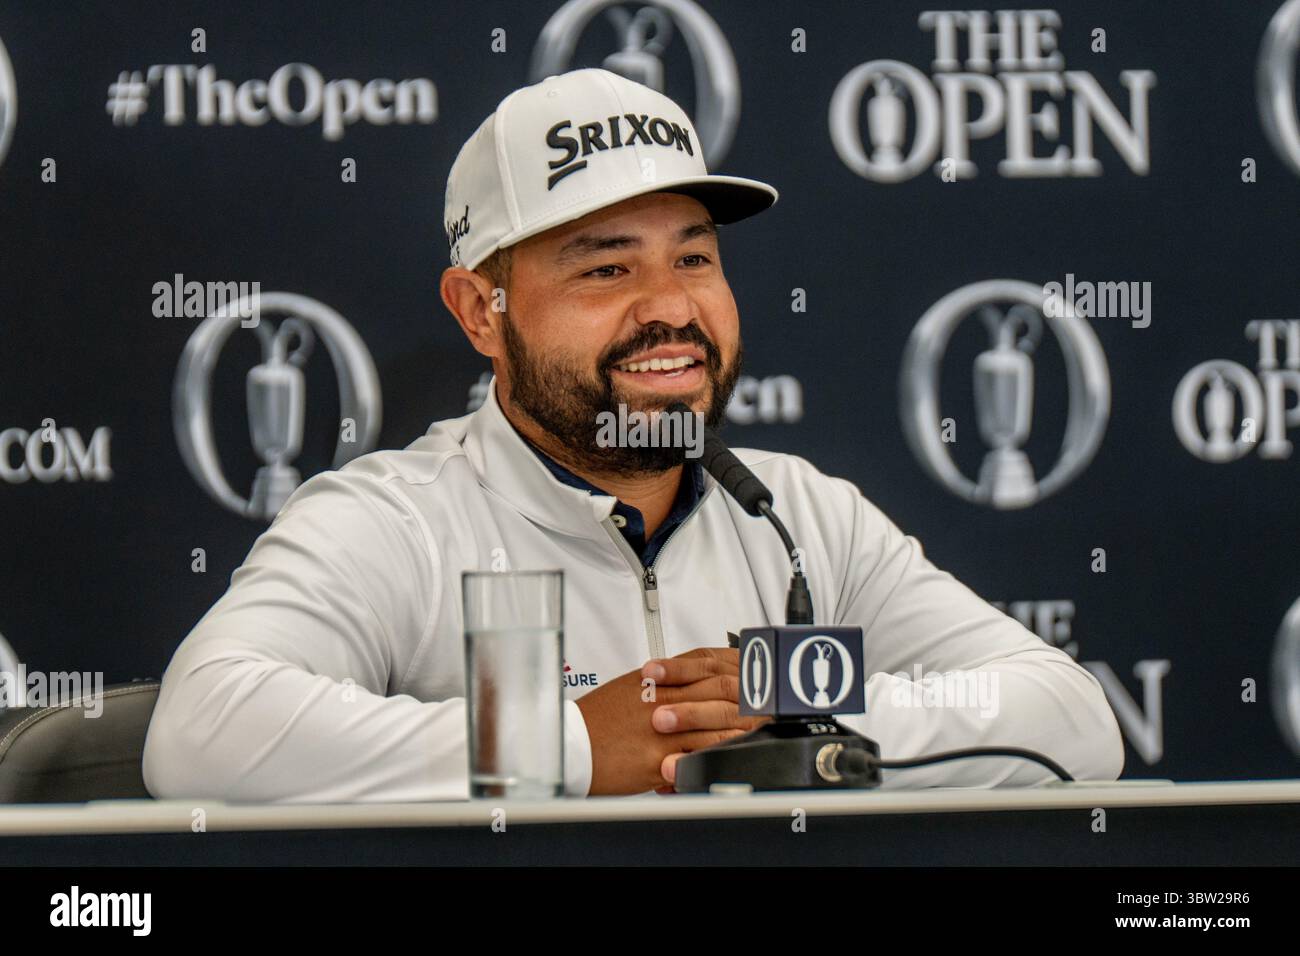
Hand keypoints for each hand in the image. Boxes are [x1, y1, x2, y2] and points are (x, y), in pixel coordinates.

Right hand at [575, 647, 766, 794]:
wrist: (572, 744)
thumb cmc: (596, 720)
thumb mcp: (629, 688)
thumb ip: (663, 682)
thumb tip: (689, 681)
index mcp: (657, 678)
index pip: (707, 662)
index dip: (736, 667)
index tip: (755, 673)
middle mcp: (664, 697)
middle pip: (720, 688)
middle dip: (752, 696)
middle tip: (773, 702)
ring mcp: (664, 728)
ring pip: (717, 722)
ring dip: (745, 726)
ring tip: (765, 730)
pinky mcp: (660, 758)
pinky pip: (700, 756)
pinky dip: (721, 755)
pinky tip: (737, 757)